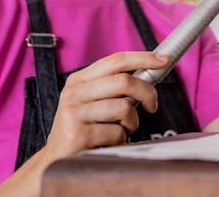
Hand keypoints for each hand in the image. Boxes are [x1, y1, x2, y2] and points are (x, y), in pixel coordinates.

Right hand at [41, 52, 169, 160]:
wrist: (56, 161)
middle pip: (124, 81)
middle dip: (148, 93)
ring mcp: (74, 113)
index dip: (143, 58)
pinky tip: (108, 143)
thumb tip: (150, 76)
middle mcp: (74, 93)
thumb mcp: (91, 102)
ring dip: (132, 123)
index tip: (163, 60)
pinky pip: (117, 132)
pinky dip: (120, 140)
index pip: (116, 60)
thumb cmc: (82, 129)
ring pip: (124, 108)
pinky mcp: (78, 134)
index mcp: (79, 80)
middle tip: (152, 106)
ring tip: (121, 130)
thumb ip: (114, 88)